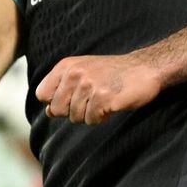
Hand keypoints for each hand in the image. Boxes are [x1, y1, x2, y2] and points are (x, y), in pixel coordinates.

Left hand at [34, 54, 163, 124]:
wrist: (144, 68)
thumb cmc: (112, 72)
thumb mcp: (82, 72)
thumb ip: (63, 89)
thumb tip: (48, 111)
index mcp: (66, 66)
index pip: (42, 94)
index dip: (54, 102)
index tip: (71, 99)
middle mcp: (75, 74)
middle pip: (57, 109)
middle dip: (73, 111)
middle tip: (90, 101)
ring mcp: (89, 85)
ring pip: (75, 117)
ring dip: (90, 114)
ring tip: (103, 100)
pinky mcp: (104, 97)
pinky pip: (92, 120)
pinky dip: (102, 117)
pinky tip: (111, 104)